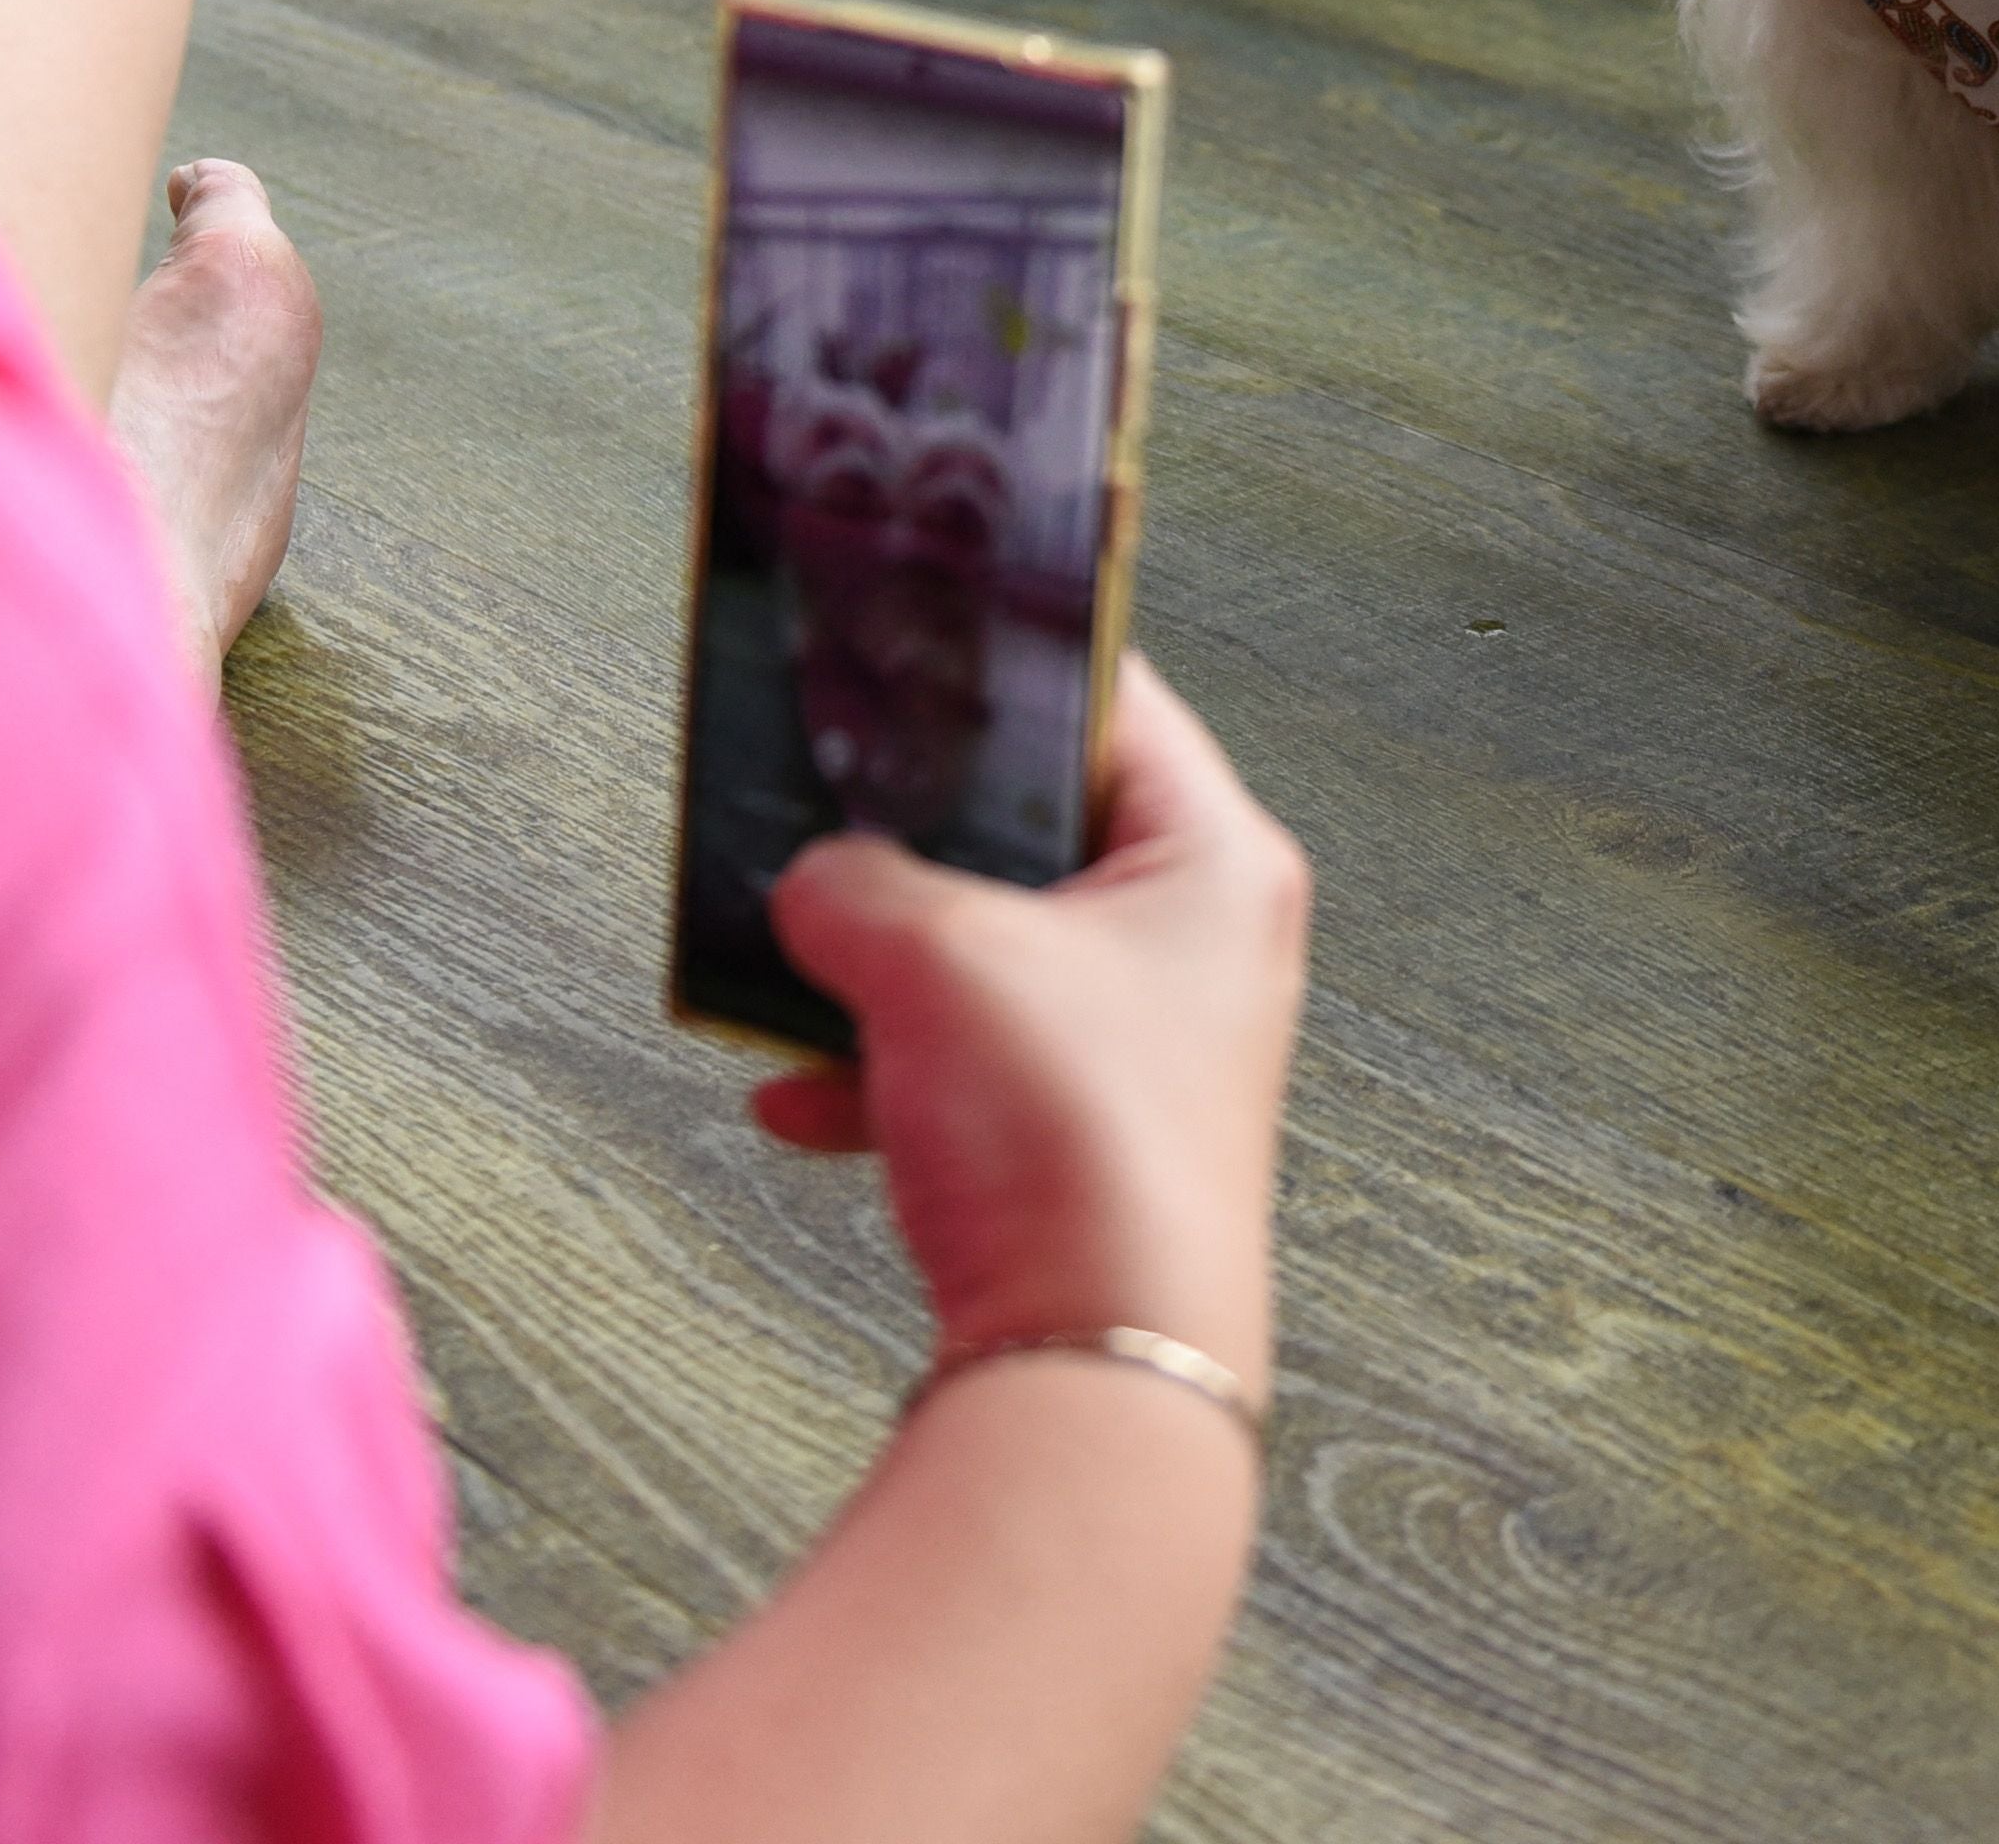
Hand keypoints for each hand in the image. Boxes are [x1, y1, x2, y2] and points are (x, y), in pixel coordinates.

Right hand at [751, 659, 1308, 1382]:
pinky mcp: (1081, 1136)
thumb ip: (855, 884)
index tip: (909, 637)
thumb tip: (813, 882)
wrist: (1090, 1361)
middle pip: (1033, 833)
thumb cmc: (1075, 1139)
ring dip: (878, 963)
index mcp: (1213, 858)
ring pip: (986, 957)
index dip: (1000, 662)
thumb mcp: (934, 956)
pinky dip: (880, 1072)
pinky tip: (792, 1094)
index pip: (1106, 698)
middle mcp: (1196, 943)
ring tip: (785, 953)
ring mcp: (1142, 1044)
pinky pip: (964, 1066)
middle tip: (821, 798)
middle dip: (913, 836)